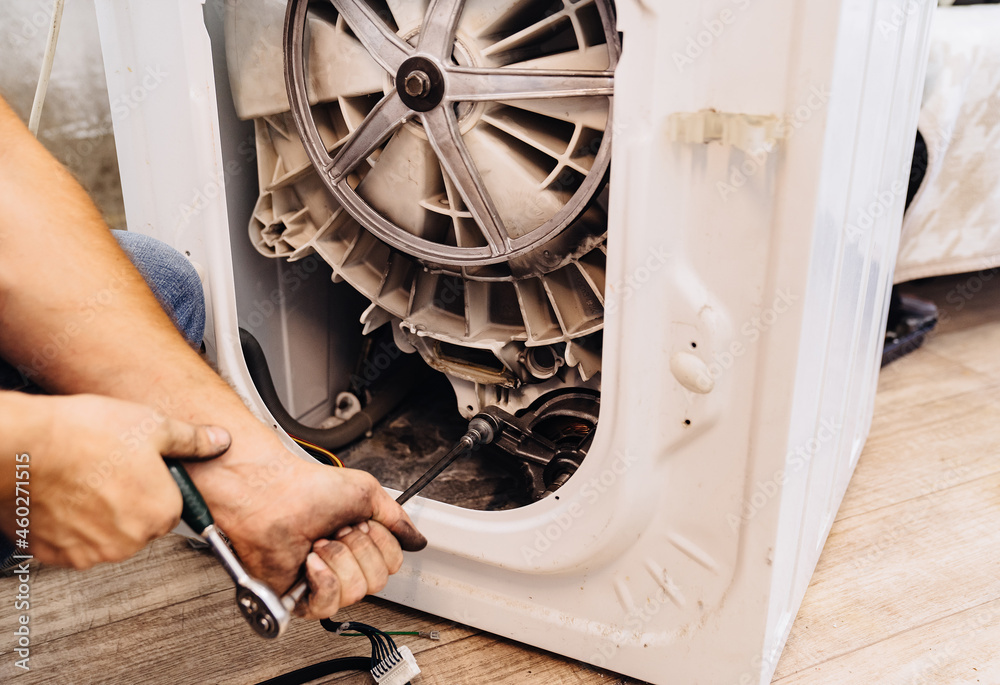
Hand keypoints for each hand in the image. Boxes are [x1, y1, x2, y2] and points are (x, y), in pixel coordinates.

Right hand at [3, 393, 230, 568]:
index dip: (156, 484)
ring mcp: (89, 552)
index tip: (140, 469)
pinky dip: (68, 525)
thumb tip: (218, 441)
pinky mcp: (54, 555)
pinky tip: (63, 495)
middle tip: (109, 470)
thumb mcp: (153, 426)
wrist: (22, 447)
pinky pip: (72, 543)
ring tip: (84, 479)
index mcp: (161, 512)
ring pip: (105, 535)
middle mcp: (128, 541)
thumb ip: (192, 440)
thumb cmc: (84, 435)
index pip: (172, 507)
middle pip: (140, 524)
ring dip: (98, 515)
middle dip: (128, 500)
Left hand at [184, 435, 425, 618]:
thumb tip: (417, 540)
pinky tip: (311, 561)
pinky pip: (328, 606)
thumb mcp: (366, 493)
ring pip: (357, 591)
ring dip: (339, 559)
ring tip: (318, 541)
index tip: (360, 522)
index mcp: (359, 541)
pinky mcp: (299, 599)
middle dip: (359, 549)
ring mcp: (322, 582)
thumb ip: (396, 518)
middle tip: (337, 530)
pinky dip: (324, 578)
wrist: (272, 494)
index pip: (393, 563)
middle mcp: (343, 563)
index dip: (381, 542)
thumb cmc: (308, 488)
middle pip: (379, 581)